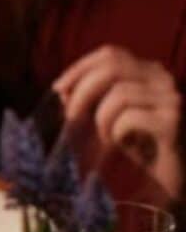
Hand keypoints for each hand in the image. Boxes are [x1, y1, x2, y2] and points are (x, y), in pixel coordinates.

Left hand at [54, 45, 182, 199]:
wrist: (171, 178)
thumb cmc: (139, 147)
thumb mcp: (109, 119)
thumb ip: (89, 101)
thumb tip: (63, 90)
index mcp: (148, 73)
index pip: (111, 54)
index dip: (79, 68)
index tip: (58, 89)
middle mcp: (163, 79)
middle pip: (112, 67)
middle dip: (82, 91)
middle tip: (71, 117)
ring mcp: (171, 98)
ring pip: (119, 94)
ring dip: (101, 120)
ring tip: (107, 138)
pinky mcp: (173, 121)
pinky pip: (129, 117)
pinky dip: (115, 132)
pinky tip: (122, 144)